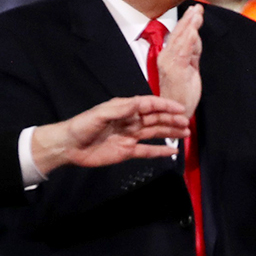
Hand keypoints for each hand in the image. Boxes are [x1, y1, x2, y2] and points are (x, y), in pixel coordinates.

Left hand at [30, 95, 189, 171]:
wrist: (69, 146)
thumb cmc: (82, 126)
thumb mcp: (100, 114)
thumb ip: (121, 109)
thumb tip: (141, 103)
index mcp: (124, 109)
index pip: (149, 105)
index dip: (164, 106)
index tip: (179, 108)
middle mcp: (130, 121)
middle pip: (155, 119)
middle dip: (171, 119)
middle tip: (187, 122)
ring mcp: (129, 136)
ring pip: (155, 133)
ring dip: (170, 132)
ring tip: (186, 133)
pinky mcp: (127, 151)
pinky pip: (147, 151)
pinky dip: (160, 151)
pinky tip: (173, 151)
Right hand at [156, 4, 202, 114]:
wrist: (176, 113)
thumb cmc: (181, 95)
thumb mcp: (190, 71)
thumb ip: (192, 54)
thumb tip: (196, 37)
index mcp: (168, 57)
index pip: (179, 36)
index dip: (187, 23)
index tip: (195, 12)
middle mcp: (165, 57)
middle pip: (179, 34)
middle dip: (189, 19)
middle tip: (197, 7)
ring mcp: (169, 62)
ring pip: (181, 38)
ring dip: (190, 24)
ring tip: (197, 12)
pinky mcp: (175, 68)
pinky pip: (184, 49)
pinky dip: (189, 37)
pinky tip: (194, 28)